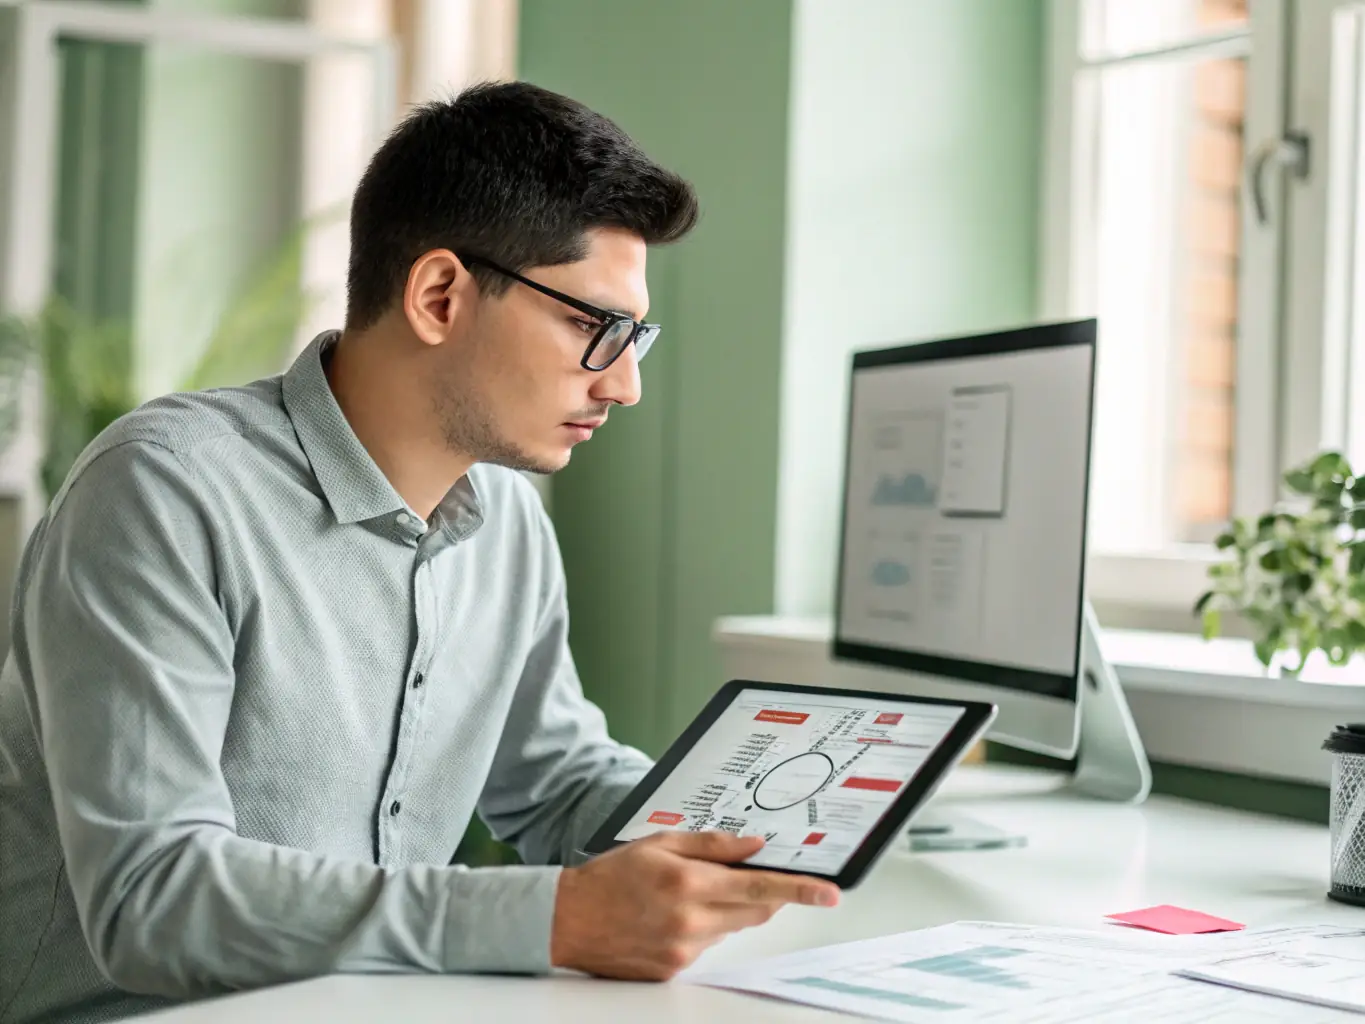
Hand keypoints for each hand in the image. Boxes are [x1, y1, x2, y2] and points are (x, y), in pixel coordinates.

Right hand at [550, 830, 839, 980]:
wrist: (568, 920)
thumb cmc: (610, 877)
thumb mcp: (660, 844)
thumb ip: (712, 845)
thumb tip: (754, 846)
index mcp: (689, 884)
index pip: (760, 888)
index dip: (799, 891)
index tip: (828, 893)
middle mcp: (691, 921)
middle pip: (755, 912)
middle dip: (762, 895)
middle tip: (743, 877)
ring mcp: (684, 950)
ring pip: (731, 928)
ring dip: (724, 910)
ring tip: (684, 895)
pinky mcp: (675, 969)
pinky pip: (708, 946)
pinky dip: (703, 928)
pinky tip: (670, 917)